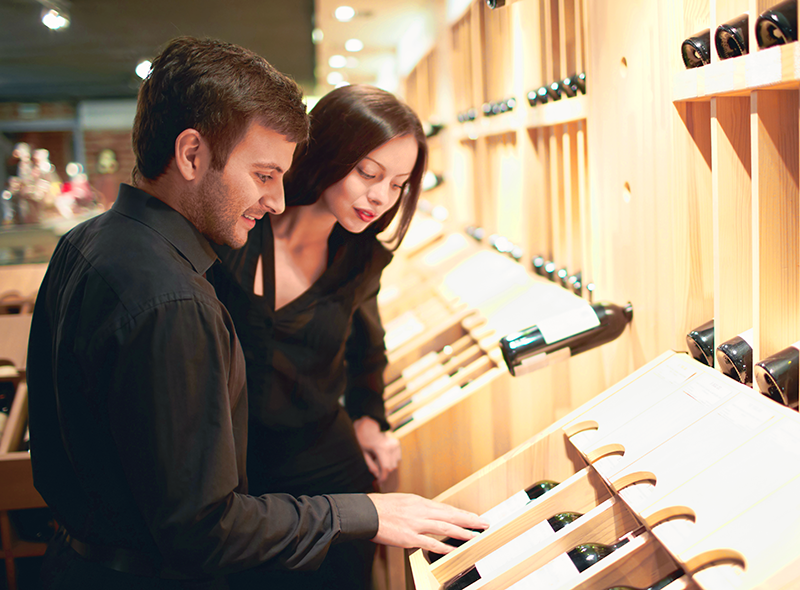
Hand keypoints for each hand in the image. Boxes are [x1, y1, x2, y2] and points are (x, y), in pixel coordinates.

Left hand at [353, 416, 400, 482]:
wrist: (368, 426)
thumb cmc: (363, 439)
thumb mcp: (363, 453)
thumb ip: (371, 465)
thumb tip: (377, 475)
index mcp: (381, 449)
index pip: (385, 468)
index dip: (383, 477)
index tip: (379, 482)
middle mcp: (390, 446)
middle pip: (391, 467)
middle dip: (384, 473)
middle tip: (377, 475)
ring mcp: (395, 444)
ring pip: (395, 463)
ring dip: (388, 467)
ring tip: (379, 464)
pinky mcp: (397, 443)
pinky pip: (397, 457)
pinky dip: (392, 461)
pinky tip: (384, 458)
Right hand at [367, 493, 487, 553]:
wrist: (366, 512)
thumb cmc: (381, 507)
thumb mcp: (403, 502)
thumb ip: (417, 509)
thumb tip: (429, 514)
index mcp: (420, 502)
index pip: (446, 508)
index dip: (462, 513)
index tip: (474, 516)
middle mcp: (421, 511)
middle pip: (450, 515)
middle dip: (469, 520)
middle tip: (483, 523)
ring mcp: (416, 524)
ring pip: (445, 527)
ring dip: (462, 531)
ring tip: (475, 535)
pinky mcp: (409, 537)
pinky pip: (430, 543)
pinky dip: (443, 546)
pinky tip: (453, 549)